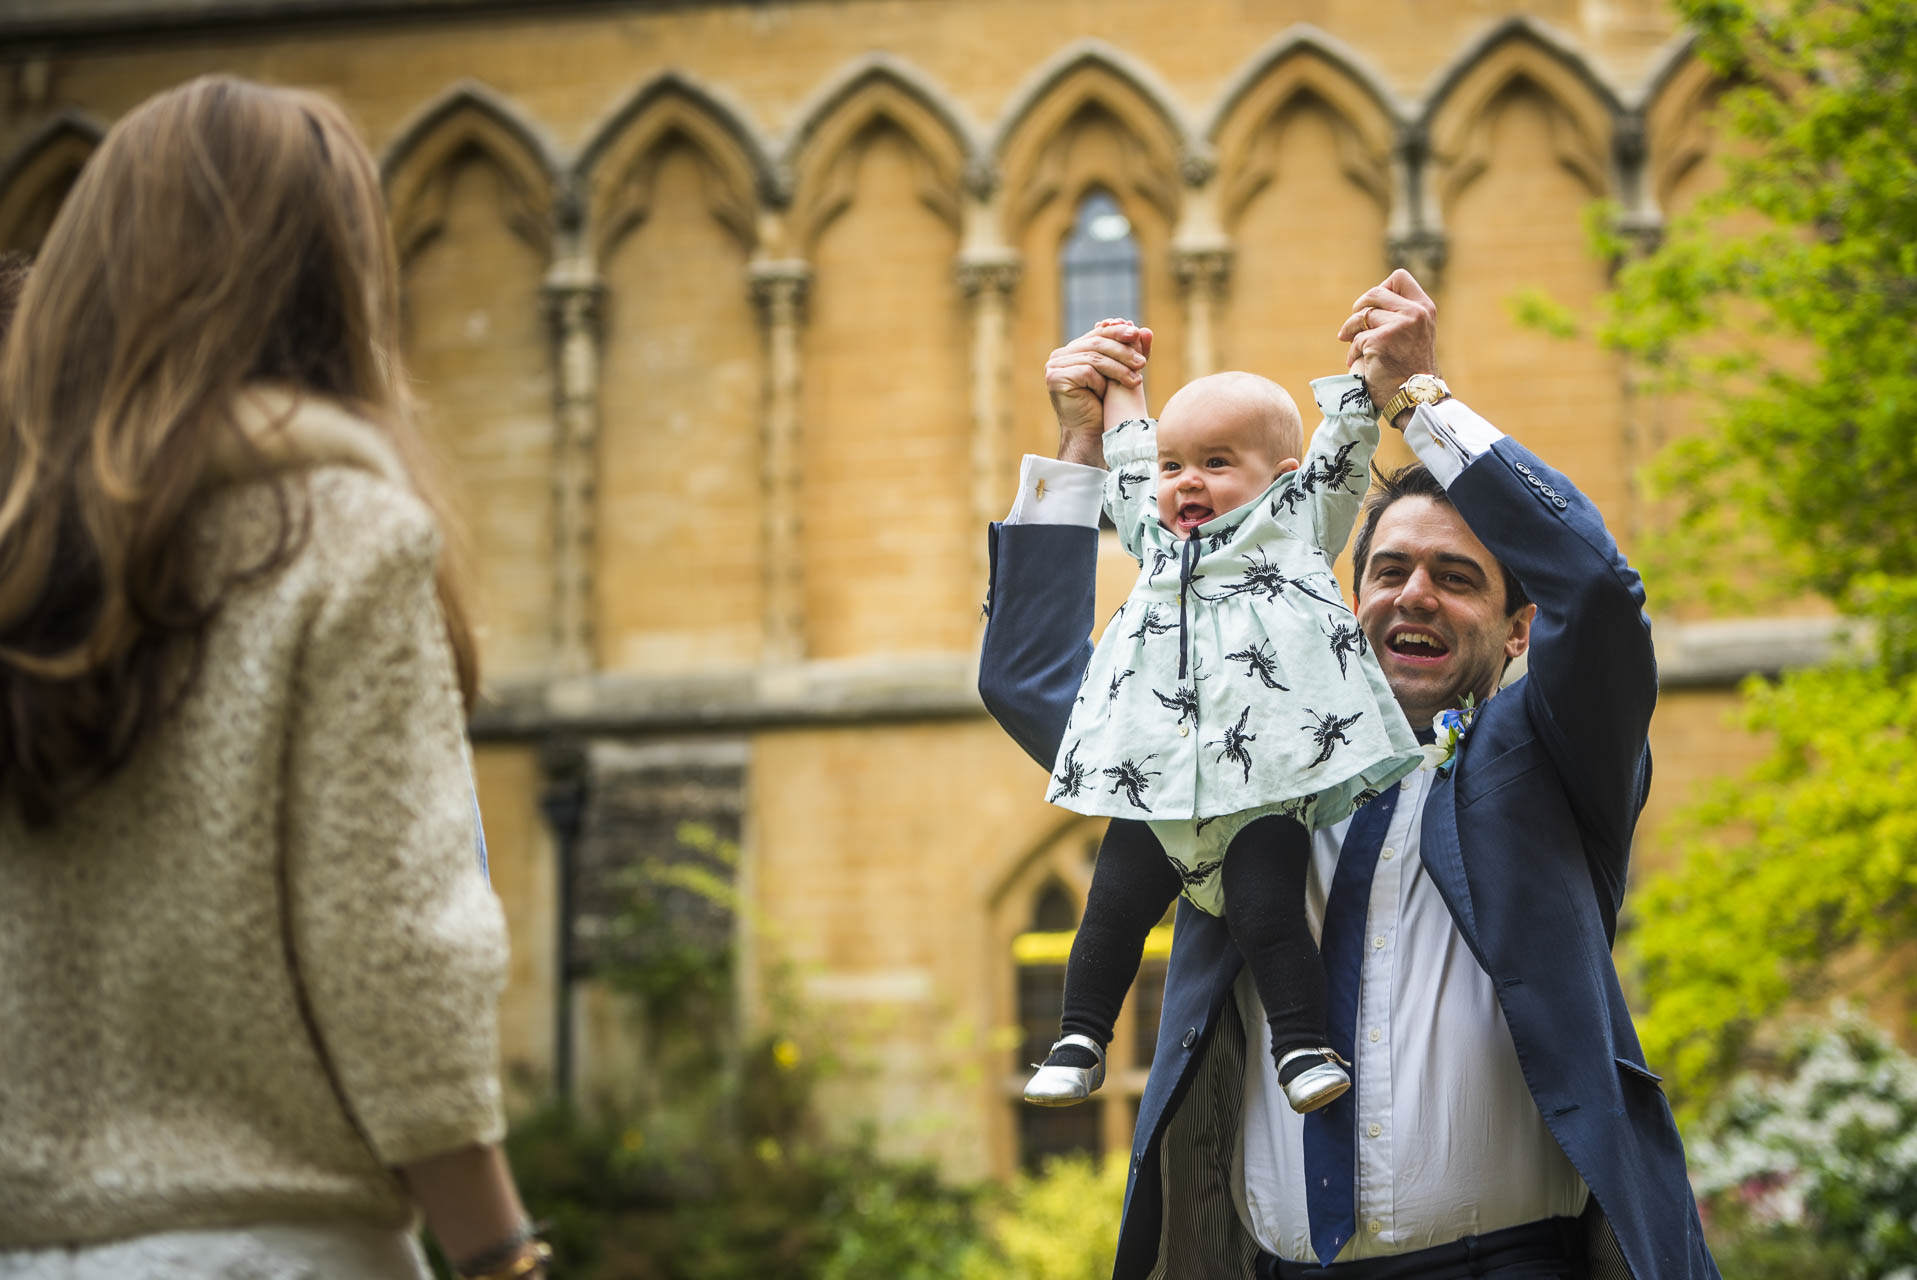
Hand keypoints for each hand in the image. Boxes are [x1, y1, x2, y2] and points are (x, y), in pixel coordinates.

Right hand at [1047, 319, 1150, 466]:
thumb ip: (1131, 352)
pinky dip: (1101, 382)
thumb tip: (1146, 330)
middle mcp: (1060, 356)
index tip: (1137, 333)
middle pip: (1097, 343)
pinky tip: (1107, 393)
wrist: (1092, 435)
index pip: (1097, 334)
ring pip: (1094, 358)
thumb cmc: (1106, 406)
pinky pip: (1086, 371)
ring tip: (1137, 380)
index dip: (1117, 331)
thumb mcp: (1121, 372)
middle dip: (1122, 351)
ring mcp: (1054, 366)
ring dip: (1119, 368)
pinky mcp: (1055, 378)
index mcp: (1073, 351)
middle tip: (1142, 362)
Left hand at [1335, 270, 1438, 424]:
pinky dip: (1352, 351)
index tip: (1374, 306)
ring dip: (1351, 331)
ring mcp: (1399, 326)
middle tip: (1356, 326)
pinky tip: (1356, 361)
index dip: (1381, 289)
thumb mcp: (1415, 334)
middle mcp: (1414, 313)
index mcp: (1424, 308)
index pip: (1399, 278)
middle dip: (1359, 308)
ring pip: (1362, 315)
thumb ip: (1401, 314)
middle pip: (1375, 292)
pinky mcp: (1381, 341)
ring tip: (1352, 344)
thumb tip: (1367, 302)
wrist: (1416, 398)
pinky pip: (1357, 339)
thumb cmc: (1411, 369)